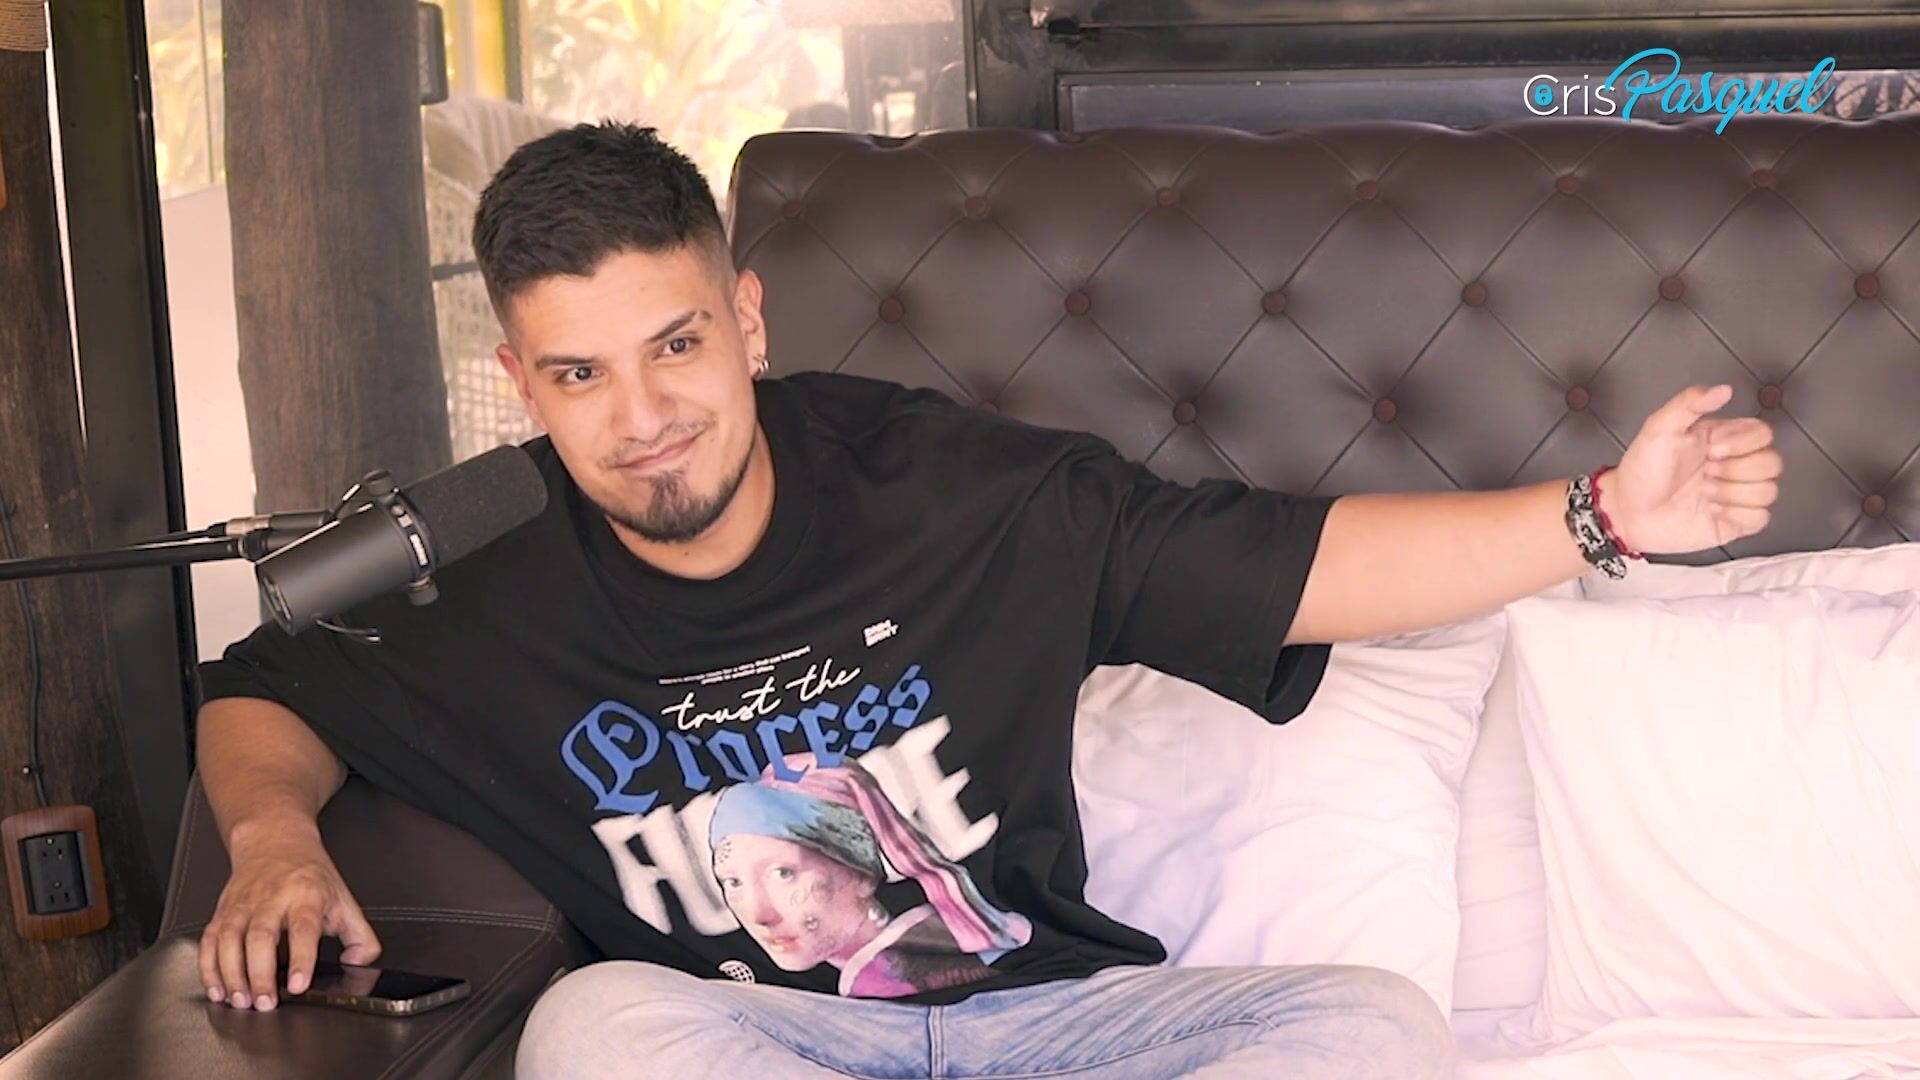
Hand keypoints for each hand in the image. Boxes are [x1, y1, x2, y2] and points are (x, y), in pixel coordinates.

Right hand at [199, 829, 379, 1010]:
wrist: (274, 841)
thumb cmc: (308, 873)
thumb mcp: (343, 898)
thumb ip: (360, 934)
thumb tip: (359, 962)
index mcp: (305, 895)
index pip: (303, 929)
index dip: (300, 958)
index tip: (297, 984)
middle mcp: (271, 898)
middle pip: (260, 937)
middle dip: (260, 974)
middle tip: (265, 1002)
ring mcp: (242, 905)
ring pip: (229, 939)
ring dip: (231, 974)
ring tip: (240, 1000)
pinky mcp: (222, 911)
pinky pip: (209, 940)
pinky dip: (208, 967)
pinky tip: (216, 988)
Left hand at [1601, 384, 1782, 554]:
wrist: (1626, 512)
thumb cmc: (1641, 470)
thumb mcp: (1659, 428)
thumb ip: (1688, 403)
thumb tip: (1723, 389)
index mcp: (1723, 439)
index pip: (1763, 433)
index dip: (1741, 443)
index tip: (1710, 449)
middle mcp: (1735, 465)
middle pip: (1772, 463)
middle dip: (1735, 471)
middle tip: (1705, 474)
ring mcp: (1737, 495)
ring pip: (1769, 491)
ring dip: (1732, 494)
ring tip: (1704, 493)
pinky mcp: (1735, 522)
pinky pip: (1761, 518)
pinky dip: (1736, 516)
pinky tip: (1711, 511)